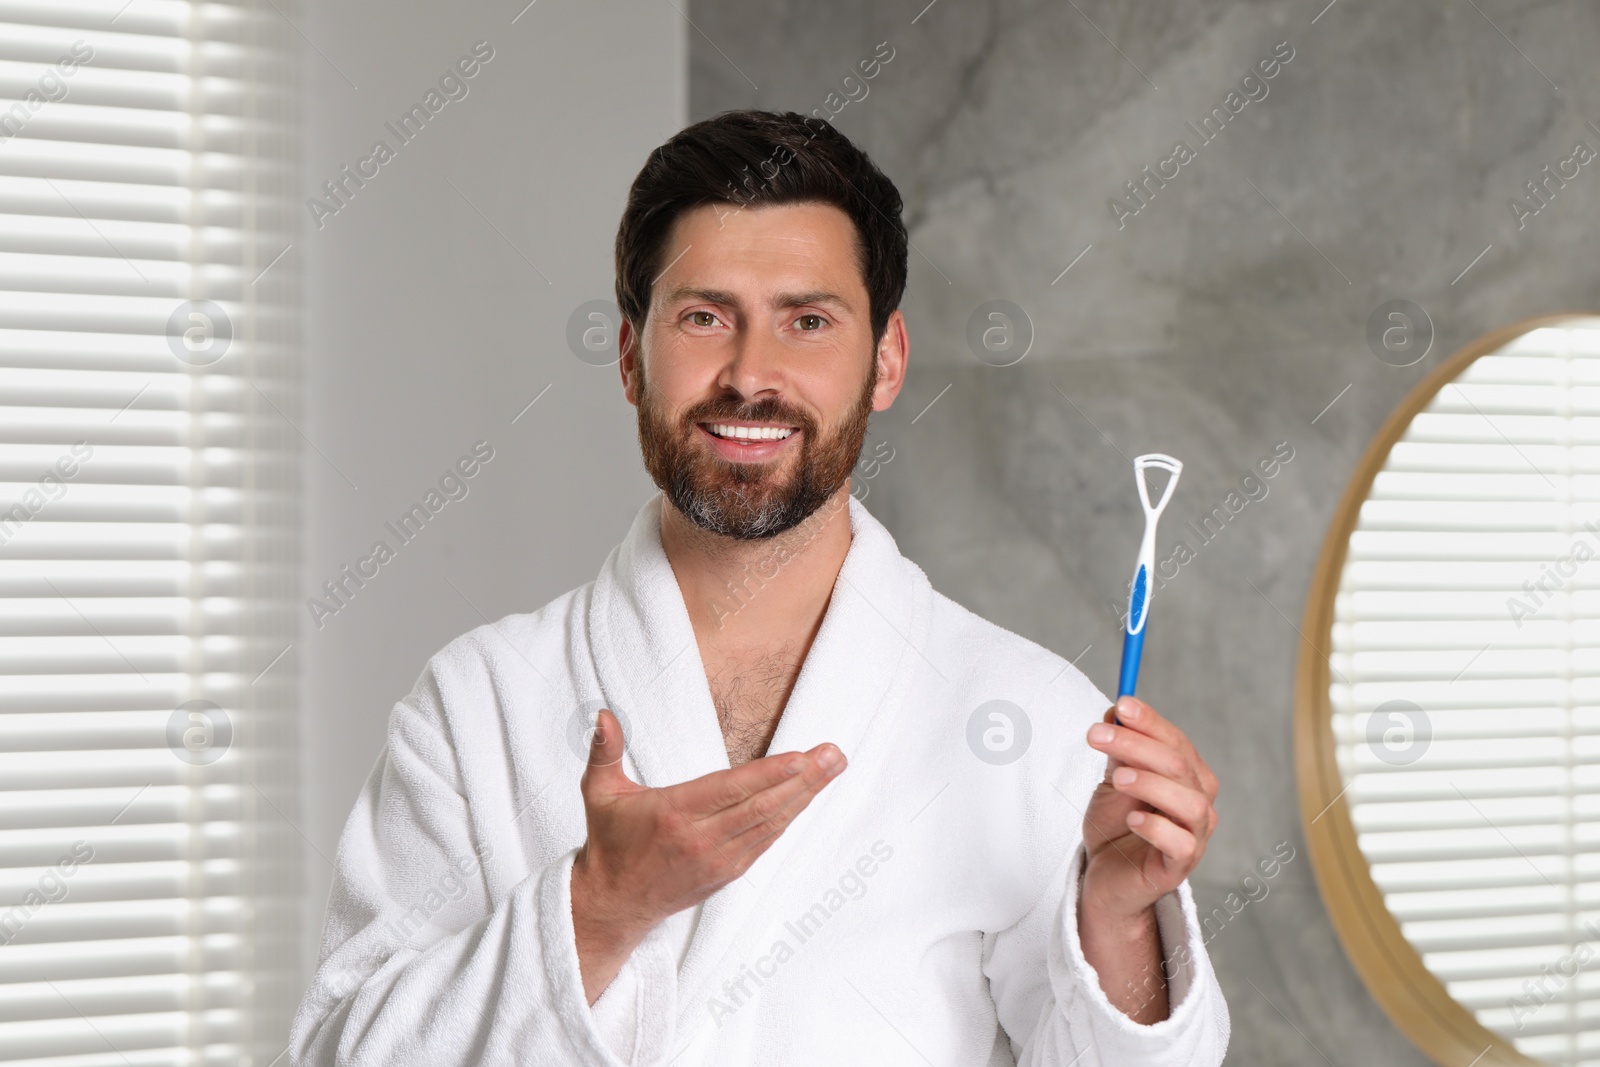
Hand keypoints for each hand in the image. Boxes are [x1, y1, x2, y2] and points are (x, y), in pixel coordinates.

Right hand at [570, 707, 845, 1003]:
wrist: (614, 903)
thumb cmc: (609, 841)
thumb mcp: (599, 792)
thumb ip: (605, 751)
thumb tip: (603, 715)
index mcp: (673, 814)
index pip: (731, 790)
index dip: (769, 775)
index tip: (801, 757)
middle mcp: (701, 840)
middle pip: (762, 806)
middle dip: (804, 780)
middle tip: (835, 755)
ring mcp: (718, 860)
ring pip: (771, 825)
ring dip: (805, 796)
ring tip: (832, 768)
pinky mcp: (728, 873)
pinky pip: (766, 841)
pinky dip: (788, 818)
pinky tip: (807, 797)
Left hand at [1081, 696, 1218, 921]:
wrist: (1105, 875)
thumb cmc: (1116, 824)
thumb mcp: (1114, 780)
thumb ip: (1120, 750)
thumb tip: (1117, 711)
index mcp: (1188, 774)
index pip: (1174, 740)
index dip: (1149, 722)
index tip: (1120, 705)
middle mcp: (1199, 800)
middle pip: (1177, 765)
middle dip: (1136, 745)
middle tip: (1096, 735)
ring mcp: (1195, 834)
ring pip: (1188, 802)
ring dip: (1151, 783)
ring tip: (1118, 778)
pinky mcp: (1181, 866)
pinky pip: (1182, 844)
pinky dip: (1158, 828)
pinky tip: (1134, 820)